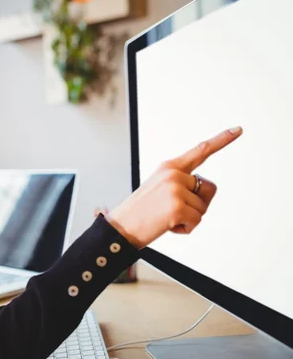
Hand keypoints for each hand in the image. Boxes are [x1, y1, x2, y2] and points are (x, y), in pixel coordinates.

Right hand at [106, 126, 242, 248]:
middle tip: (171, 210)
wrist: (120, 227)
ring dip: (189, 218)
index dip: (222, 140)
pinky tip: (167, 226)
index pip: (200, 151)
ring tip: (166, 218)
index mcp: (169, 167)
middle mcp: (174, 173)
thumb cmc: (140, 212)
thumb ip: (182, 184)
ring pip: (203, 208)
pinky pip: (196, 221)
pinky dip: (185, 229)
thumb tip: (204, 191)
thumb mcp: (159, 189)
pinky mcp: (178, 206)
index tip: (238, 129)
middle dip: (197, 203)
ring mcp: (176, 188)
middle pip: (208, 189)